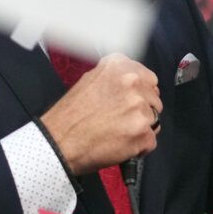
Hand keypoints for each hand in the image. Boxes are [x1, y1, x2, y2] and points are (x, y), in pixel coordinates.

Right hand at [39, 52, 159, 175]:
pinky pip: (151, 140)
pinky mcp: (142, 132)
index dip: (141, 93)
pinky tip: (120, 145)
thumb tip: (136, 84)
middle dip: (142, 110)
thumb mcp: (90, 80)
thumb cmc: (70, 115)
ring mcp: (139, 108)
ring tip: (117, 133)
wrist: (58, 142)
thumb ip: (116, 78)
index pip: (149, 79)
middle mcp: (133, 82)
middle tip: (120, 120)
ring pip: (153, 120)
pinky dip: (139, 146)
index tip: (130, 102)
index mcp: (120, 66)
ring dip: (140, 128)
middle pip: (153, 99)